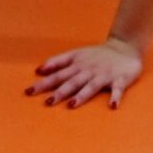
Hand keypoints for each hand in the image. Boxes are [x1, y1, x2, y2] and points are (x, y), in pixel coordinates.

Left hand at [26, 37, 143, 108]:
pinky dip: (115, 97)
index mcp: (77, 65)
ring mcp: (104, 75)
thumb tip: (38, 70)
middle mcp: (88, 70)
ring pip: (91, 86)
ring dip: (82, 95)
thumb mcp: (75, 54)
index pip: (57, 75)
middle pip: (72, 82)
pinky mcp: (120, 79)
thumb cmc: (96, 54)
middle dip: (60, 92)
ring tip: (72, 105)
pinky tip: (112, 106)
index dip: (43, 83)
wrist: (124, 47)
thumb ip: (57, 61)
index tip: (29, 92)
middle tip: (48, 102)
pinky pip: (117, 89)